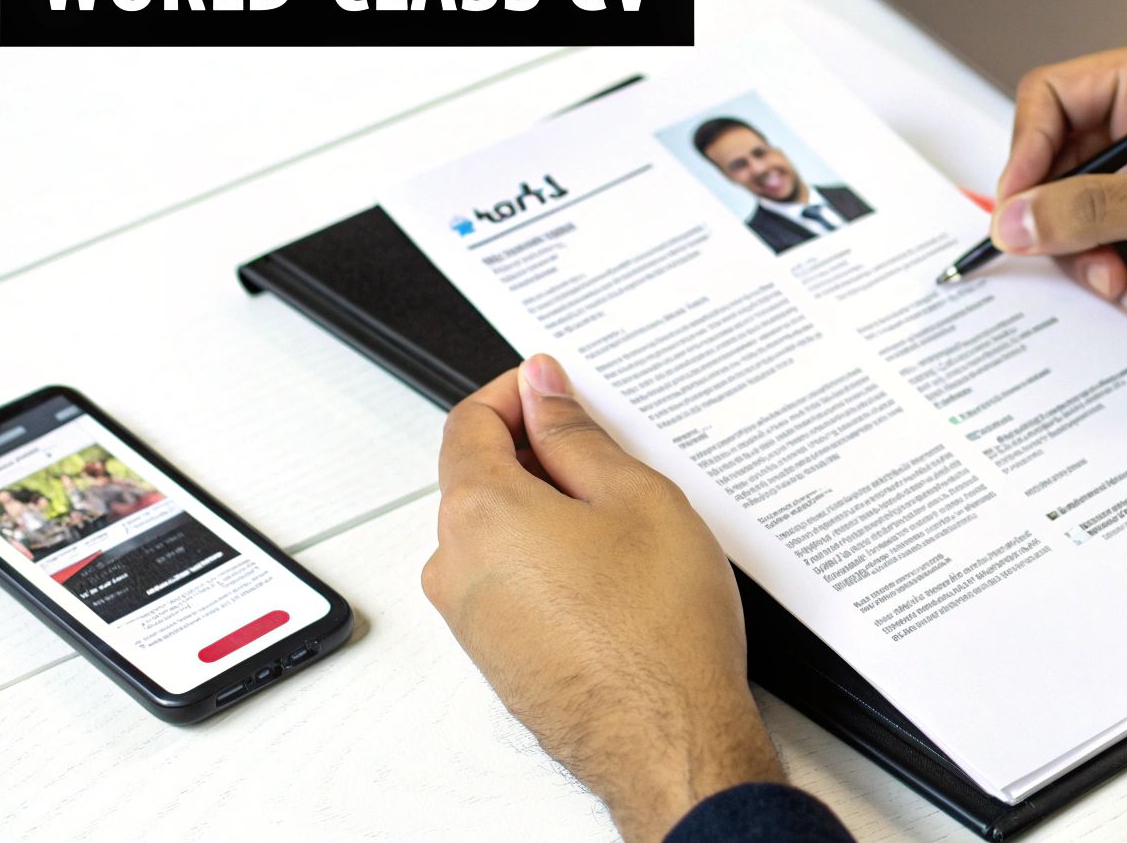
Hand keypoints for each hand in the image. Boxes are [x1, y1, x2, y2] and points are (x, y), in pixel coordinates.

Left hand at [422, 355, 782, 841]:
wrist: (669, 741)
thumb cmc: (659, 634)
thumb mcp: (636, 497)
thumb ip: (576, 434)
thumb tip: (544, 391)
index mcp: (480, 514)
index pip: (468, 423)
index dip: (514, 393)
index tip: (552, 386)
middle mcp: (457, 567)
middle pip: (478, 478)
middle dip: (536, 453)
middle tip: (606, 452)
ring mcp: (472, 619)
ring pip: (496, 534)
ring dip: (544, 510)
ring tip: (623, 521)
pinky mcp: (498, 656)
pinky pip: (509, 582)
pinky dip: (546, 559)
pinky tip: (612, 571)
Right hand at [993, 36, 1126, 350]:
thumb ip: (1092, 209)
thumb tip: (1019, 219)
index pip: (1050, 99)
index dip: (1025, 157)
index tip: (1018, 212)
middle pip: (1058, 164)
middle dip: (1061, 222)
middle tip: (1072, 259)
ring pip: (1081, 212)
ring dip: (1091, 258)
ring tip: (1121, 284)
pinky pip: (1114, 242)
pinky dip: (1119, 273)